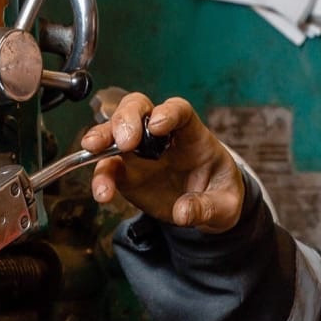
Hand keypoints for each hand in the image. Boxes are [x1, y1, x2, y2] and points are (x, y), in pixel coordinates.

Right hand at [79, 92, 245, 232]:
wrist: (207, 209)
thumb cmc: (218, 194)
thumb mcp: (226, 205)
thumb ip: (208, 207)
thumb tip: (183, 212)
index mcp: (192, 135)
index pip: (179, 110)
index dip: (168, 112)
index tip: (158, 124)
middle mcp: (161, 137)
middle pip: (139, 108)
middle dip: (127, 118)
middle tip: (125, 141)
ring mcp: (140, 153)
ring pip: (114, 130)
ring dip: (102, 136)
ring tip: (94, 149)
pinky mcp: (125, 173)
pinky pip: (107, 169)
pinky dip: (100, 178)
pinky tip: (102, 193)